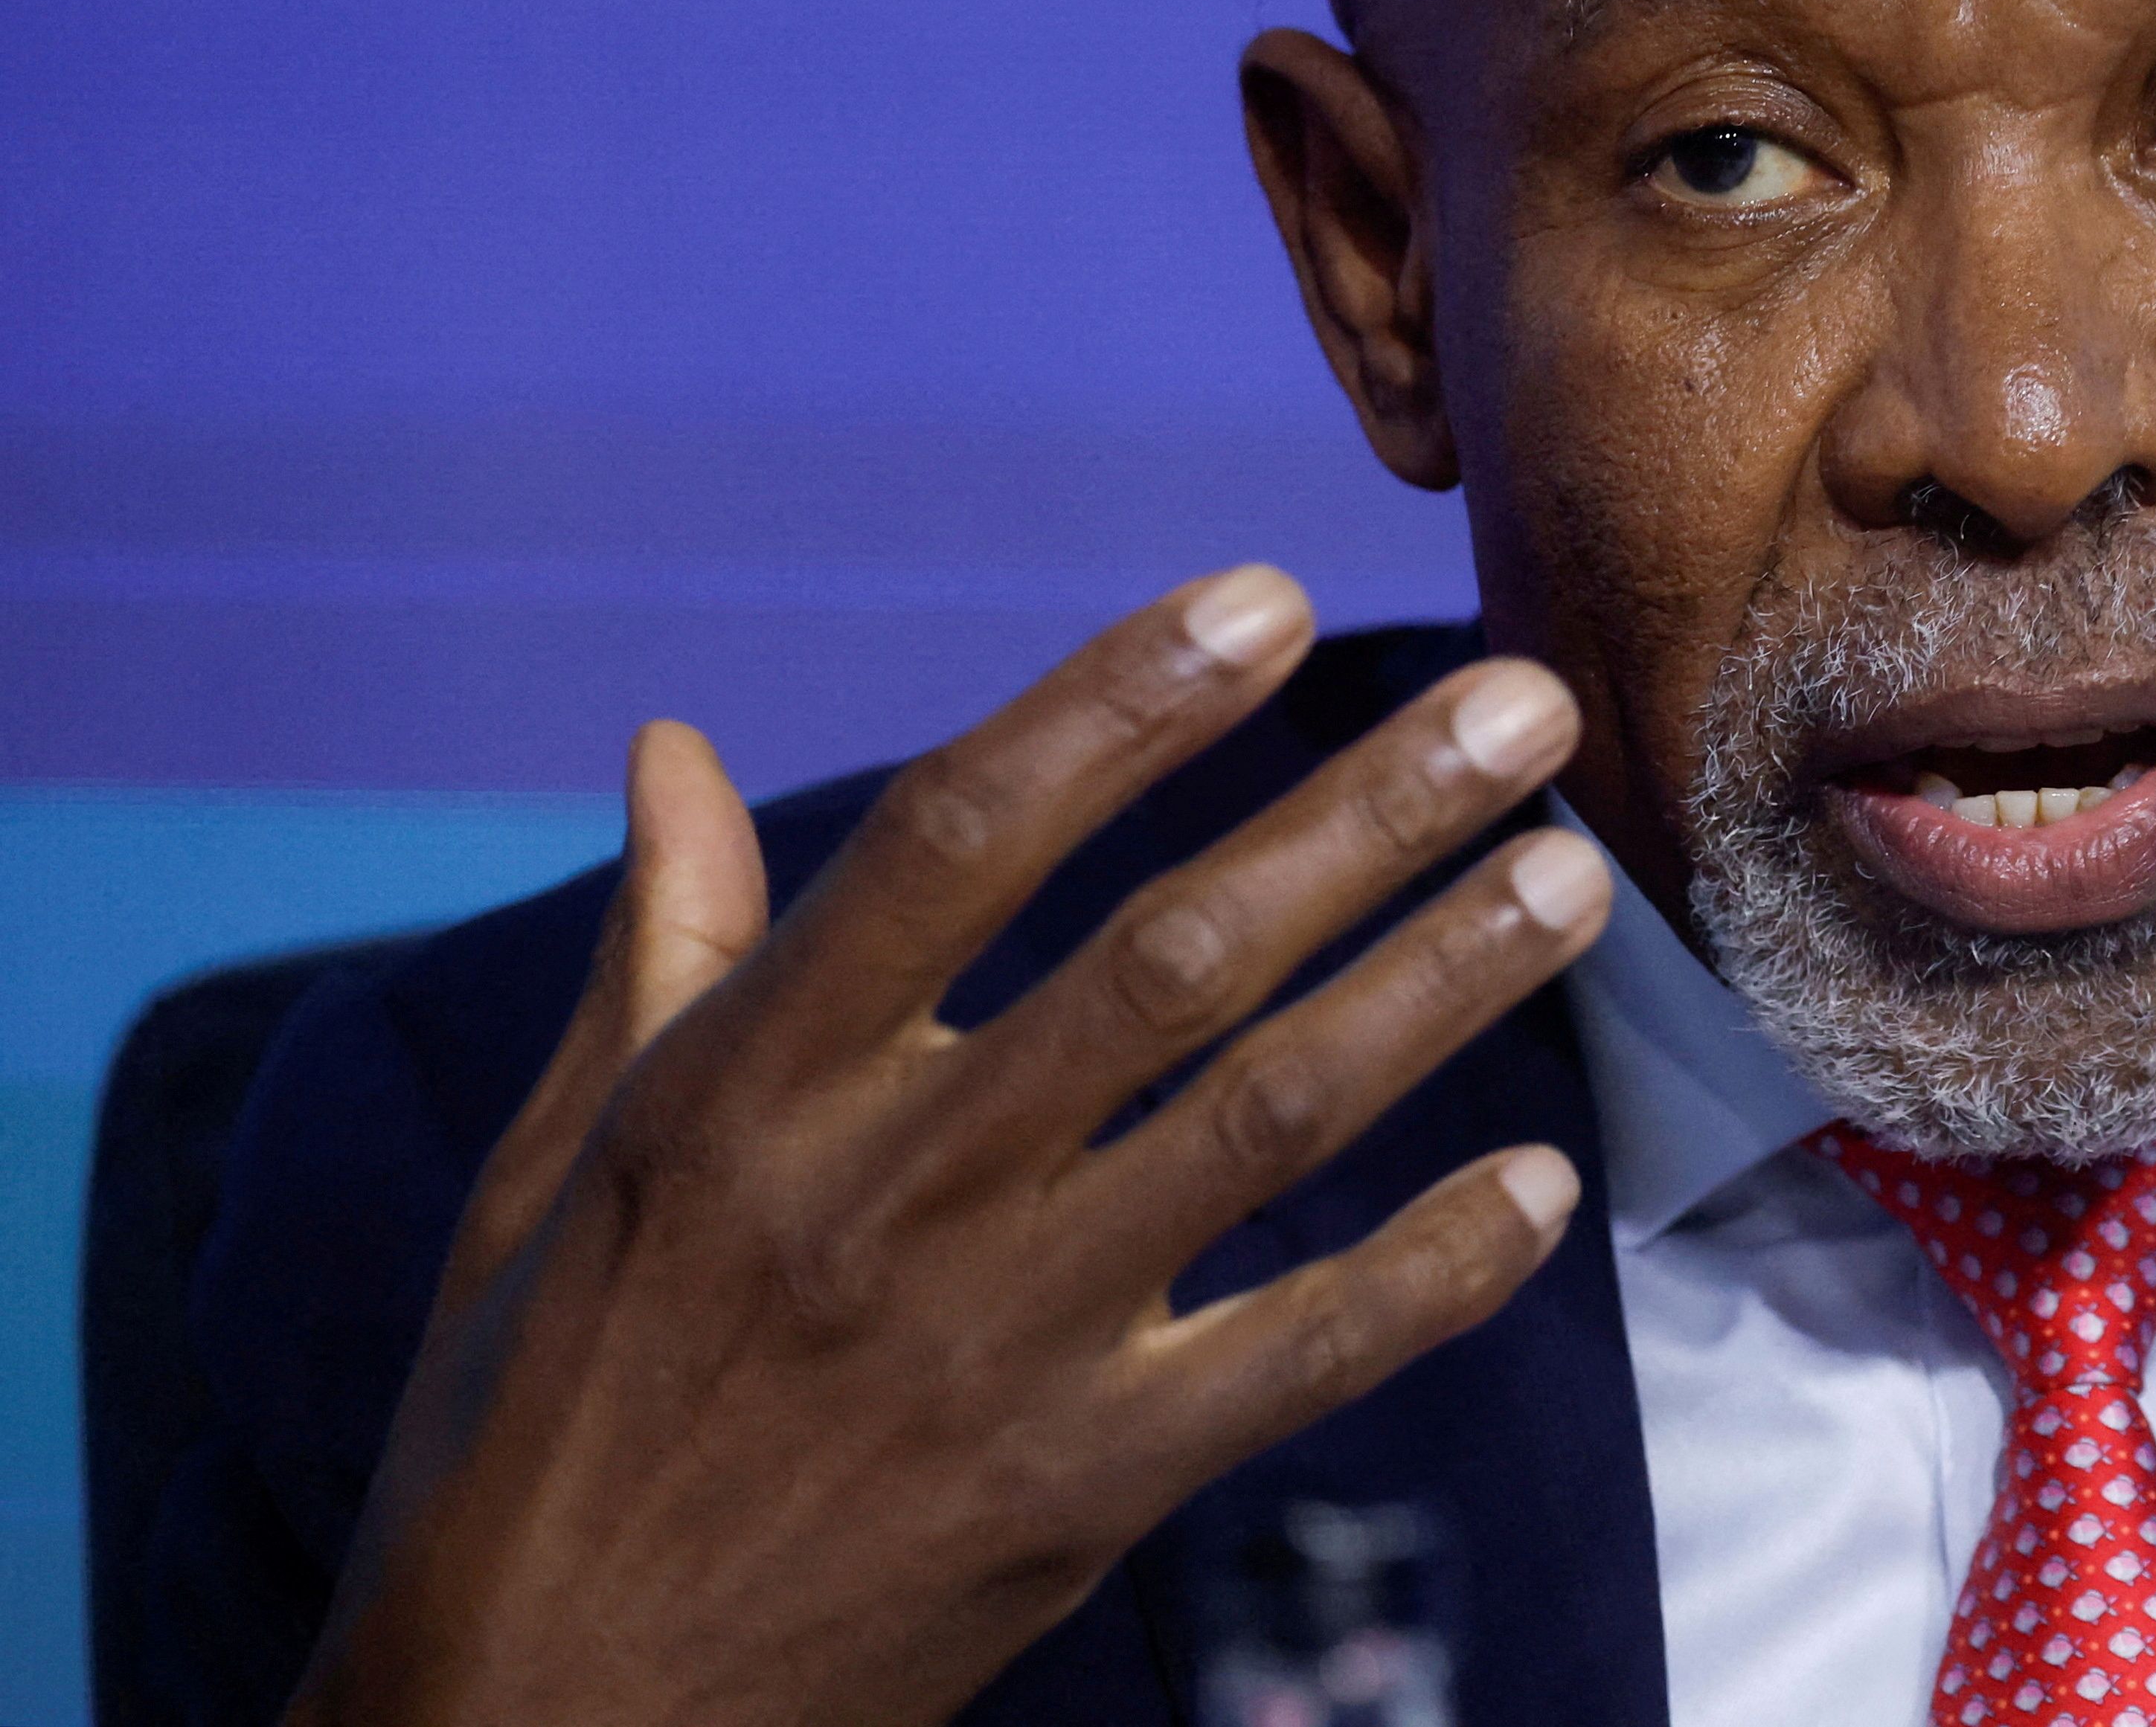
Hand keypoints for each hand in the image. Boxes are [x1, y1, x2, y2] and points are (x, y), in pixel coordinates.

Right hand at [291, 568, 1608, 1726]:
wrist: (531, 1725)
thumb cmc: (537, 1420)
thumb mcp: (550, 1171)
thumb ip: (657, 950)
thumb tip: (672, 743)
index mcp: (744, 1089)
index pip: (959, 836)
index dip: (1117, 701)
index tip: (1268, 594)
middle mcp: (882, 1193)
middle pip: (1170, 959)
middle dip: (1366, 814)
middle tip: (1523, 705)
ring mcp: (994, 1344)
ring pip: (1267, 1123)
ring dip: (1440, 989)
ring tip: (1571, 879)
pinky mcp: (1076, 1490)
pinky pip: (1296, 1359)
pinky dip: (1429, 1271)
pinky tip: (1540, 1187)